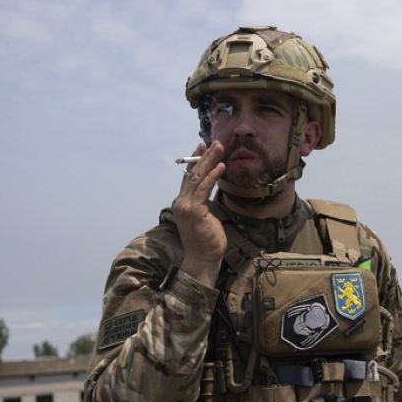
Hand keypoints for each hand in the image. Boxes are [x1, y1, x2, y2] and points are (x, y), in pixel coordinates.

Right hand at [170, 141, 226, 285]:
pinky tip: (221, 166)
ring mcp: (186, 206)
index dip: (195, 161)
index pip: (188, 178)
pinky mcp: (194, 211)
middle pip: (193, 174)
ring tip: (219, 148)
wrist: (203, 259)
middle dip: (204, 156)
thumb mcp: (205, 217)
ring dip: (209, 161)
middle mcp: (181, 202)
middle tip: (214, 142)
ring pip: (198, 178)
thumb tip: (208, 193)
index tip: (202, 147)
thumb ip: (203, 204)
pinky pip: (204, 189)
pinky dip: (213, 176)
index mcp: (182, 203)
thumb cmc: (207, 241)